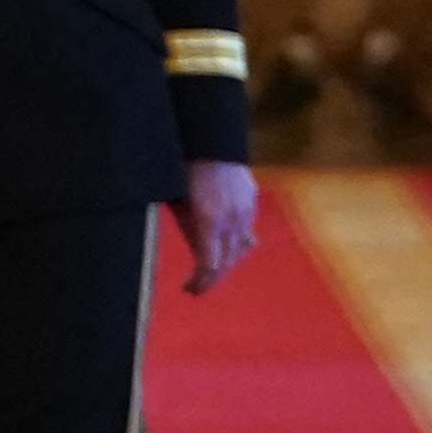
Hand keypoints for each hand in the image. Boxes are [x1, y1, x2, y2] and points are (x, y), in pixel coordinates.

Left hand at [172, 163, 260, 293]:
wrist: (213, 142)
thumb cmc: (188, 171)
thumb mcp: (180, 203)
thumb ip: (189, 229)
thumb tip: (196, 254)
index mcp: (210, 222)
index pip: (210, 265)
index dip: (201, 282)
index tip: (190, 290)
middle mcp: (232, 221)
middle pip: (227, 261)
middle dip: (213, 278)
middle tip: (199, 287)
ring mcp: (245, 211)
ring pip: (241, 248)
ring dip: (227, 262)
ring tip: (212, 271)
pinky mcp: (251, 202)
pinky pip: (248, 231)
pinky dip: (237, 243)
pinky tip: (228, 247)